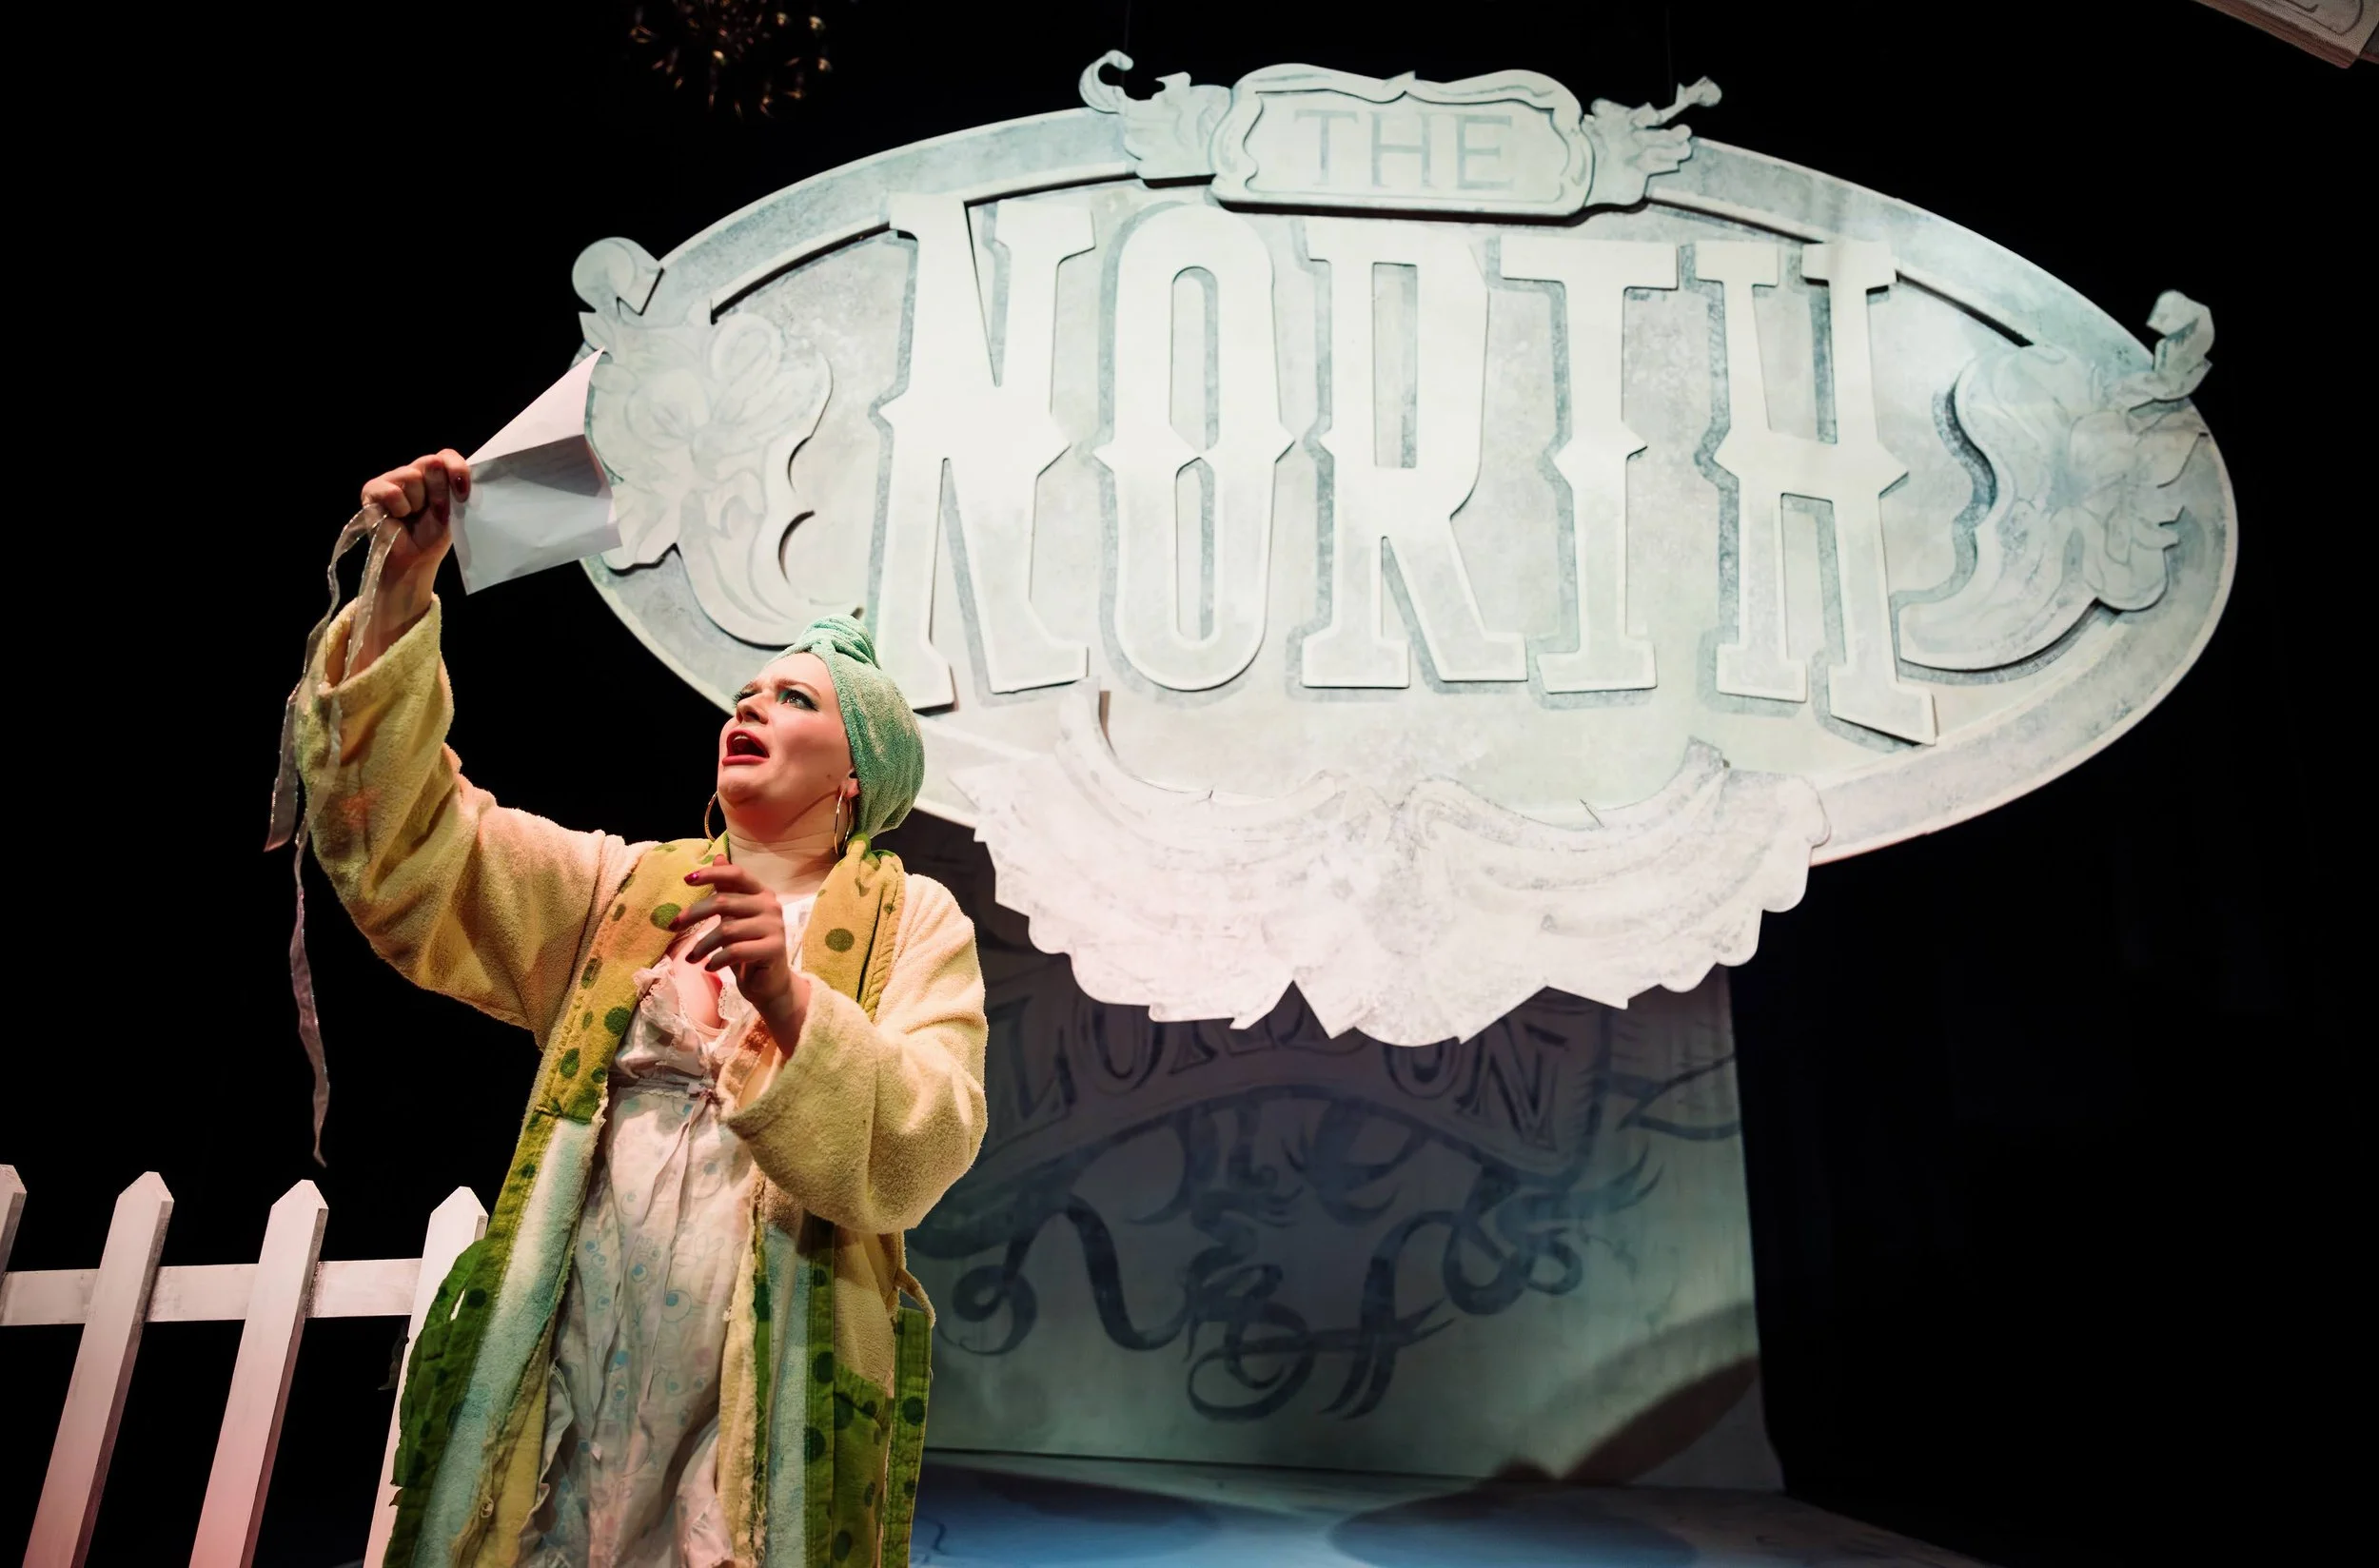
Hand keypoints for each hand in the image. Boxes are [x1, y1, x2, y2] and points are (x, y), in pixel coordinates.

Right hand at [348, 450, 468, 672]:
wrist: (415, 559)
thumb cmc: (433, 535)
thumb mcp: (454, 511)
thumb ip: (456, 488)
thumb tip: (458, 475)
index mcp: (435, 474)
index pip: (447, 455)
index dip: (457, 470)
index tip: (463, 494)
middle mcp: (414, 471)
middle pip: (431, 463)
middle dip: (438, 493)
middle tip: (436, 513)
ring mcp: (392, 478)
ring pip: (411, 476)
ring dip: (418, 503)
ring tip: (413, 516)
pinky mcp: (373, 488)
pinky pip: (392, 491)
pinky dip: (399, 508)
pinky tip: (397, 517)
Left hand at [675, 863, 809, 1042]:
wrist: (769, 983)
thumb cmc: (748, 947)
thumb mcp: (734, 916)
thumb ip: (727, 889)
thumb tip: (718, 856)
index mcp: (762, 893)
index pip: (736, 875)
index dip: (711, 874)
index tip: (686, 879)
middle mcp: (771, 905)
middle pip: (724, 902)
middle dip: (694, 914)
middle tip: (672, 926)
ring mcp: (775, 927)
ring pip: (727, 930)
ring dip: (702, 945)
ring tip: (691, 958)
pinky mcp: (774, 949)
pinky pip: (736, 951)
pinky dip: (716, 960)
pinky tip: (708, 966)